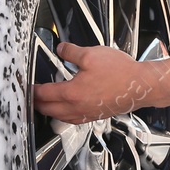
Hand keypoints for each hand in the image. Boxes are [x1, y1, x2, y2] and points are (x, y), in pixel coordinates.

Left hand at [33, 42, 158, 123]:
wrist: (141, 86)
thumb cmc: (121, 73)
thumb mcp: (91, 54)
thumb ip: (71, 52)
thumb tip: (61, 50)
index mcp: (72, 93)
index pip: (44, 94)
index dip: (33, 90)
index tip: (28, 86)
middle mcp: (77, 108)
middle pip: (48, 110)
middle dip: (37, 103)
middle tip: (31, 97)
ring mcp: (87, 114)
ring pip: (60, 117)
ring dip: (50, 111)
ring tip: (45, 103)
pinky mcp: (95, 115)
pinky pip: (73, 119)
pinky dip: (64, 115)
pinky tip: (67, 109)